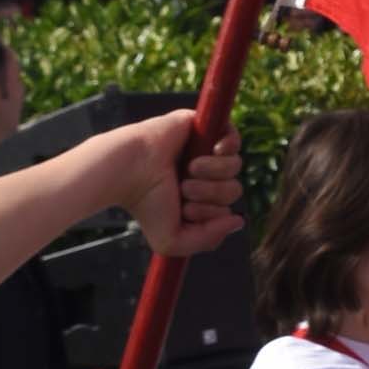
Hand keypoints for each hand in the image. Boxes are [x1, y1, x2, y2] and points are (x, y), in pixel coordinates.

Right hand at [101, 114, 244, 257]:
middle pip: (233, 189)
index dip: (213, 213)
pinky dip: (228, 147)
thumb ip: (209, 239)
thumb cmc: (145, 205)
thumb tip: (238, 221)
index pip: (226, 209)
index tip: (185, 209)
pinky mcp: (201, 128)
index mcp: (197, 200)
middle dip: (214, 194)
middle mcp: (201, 176)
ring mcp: (202, 151)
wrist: (129, 171)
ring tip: (190, 169)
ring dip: (215, 172)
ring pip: (235, 166)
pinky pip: (234, 138)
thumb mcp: (174, 241)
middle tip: (185, 188)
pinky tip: (212, 151)